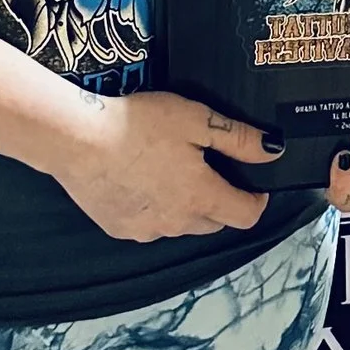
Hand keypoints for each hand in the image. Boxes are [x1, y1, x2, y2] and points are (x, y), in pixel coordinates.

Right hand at [46, 90, 278, 240]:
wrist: (76, 139)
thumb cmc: (136, 125)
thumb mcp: (197, 120)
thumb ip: (239, 138)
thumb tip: (273, 150)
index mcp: (201, 197)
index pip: (246, 215)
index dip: (257, 199)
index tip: (253, 182)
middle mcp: (177, 223)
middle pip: (215, 222)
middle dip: (221, 201)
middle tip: (209, 168)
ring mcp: (146, 229)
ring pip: (182, 225)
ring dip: (186, 207)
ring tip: (171, 171)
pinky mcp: (120, 228)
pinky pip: (151, 224)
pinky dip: (155, 209)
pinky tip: (142, 181)